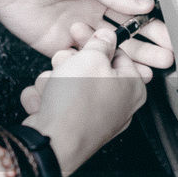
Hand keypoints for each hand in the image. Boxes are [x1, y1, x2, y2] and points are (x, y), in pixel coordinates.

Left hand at [0, 0, 173, 68]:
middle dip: (144, 48)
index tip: (169, 38)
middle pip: (120, 36)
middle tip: (165, 60)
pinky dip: (94, 68)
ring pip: (103, 51)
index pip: (129, 13)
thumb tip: (145, 4)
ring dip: (124, 62)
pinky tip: (113, 75)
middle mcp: (85, 13)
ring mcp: (69, 30)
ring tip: (147, 72)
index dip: (150, 26)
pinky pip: (77, 59)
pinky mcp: (51, 44)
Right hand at [18, 25, 150, 176]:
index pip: (117, 54)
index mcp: (132, 87)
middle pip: (89, 69)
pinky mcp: (71, 126)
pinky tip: (45, 105)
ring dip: (53, 81)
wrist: (53, 141)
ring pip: (67, 84)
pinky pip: (55, 103)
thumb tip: (106, 36)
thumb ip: (100, 42)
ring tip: (52, 89)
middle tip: (63, 64)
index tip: (80, 35)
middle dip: (69, 64)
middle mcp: (117, 105)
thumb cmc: (77, 103)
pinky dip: (46, 101)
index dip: (95, 42)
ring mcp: (93, 117)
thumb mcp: (91, 58)